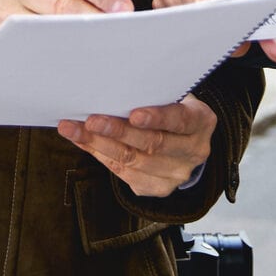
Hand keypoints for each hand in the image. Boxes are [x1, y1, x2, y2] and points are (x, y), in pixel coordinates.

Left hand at [59, 95, 216, 197]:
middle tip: (90, 121)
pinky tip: (83, 142)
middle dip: (117, 131)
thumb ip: (152, 94)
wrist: (186, 142)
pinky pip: (124, 173)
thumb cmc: (172, 109)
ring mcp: (176, 174)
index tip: (133, 114)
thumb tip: (110, 86)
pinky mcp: (157, 188)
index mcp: (201, 122)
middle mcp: (193, 151)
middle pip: (152, 144)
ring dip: (99, 145)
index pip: (180, 120)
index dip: (157, 118)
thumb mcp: (172, 96)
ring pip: (133, 161)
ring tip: (74, 130)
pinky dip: (99, 155)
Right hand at [154, 0, 275, 64]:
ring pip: (184, 31)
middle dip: (214, 42)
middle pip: (198, 27)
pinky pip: (171, 26)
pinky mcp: (161, 1)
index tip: (228, 44)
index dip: (218, 32)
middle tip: (229, 39)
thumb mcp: (260, 0)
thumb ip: (271, 33)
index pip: (209, 9)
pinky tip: (196, 24)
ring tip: (214, 25)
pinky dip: (186, 31)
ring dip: (200, 37)